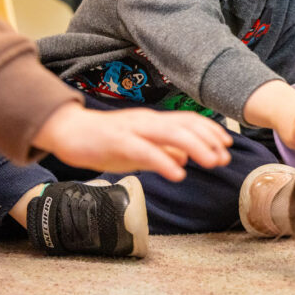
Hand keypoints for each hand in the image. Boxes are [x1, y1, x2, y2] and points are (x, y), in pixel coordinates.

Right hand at [30, 102, 232, 181]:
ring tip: (212, 162)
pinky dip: (164, 161)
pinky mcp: (117, 142)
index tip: (227, 145)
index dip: (210, 131)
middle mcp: (147, 121)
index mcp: (153, 122)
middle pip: (185, 125)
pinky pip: (145, 151)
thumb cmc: (103, 140)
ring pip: (170, 134)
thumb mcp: (138, 148)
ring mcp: (133, 129)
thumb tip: (185, 157)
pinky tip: (178, 173)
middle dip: (209, 141)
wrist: (67, 131)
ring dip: (196, 148)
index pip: (188, 121)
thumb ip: (161, 151)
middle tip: (224, 158)